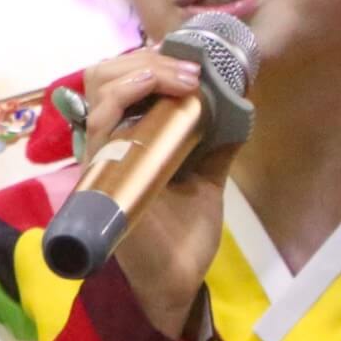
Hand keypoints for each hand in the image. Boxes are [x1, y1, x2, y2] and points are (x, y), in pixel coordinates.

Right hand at [79, 47, 237, 339]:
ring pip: (99, 88)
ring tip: (183, 79)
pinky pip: (100, 123)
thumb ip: (217, 144)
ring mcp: (104, 155)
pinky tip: (152, 90)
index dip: (149, 59)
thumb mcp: (207, 178)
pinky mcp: (103, 174)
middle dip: (147, 59)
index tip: (190, 60)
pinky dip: (124, 95)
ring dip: (141, 70)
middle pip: (104, 74)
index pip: (121, 80)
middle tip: (191, 70)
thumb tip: (241, 106)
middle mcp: (110, 141)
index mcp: (130, 138)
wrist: (178, 281)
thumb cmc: (183, 235)